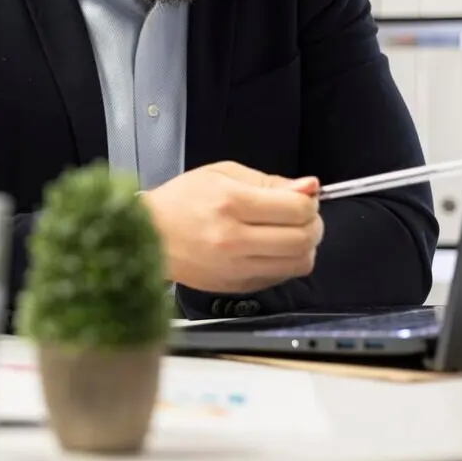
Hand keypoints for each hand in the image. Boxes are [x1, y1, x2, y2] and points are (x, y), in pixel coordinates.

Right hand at [139, 161, 323, 293]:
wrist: (148, 235)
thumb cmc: (181, 199)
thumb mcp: (221, 174)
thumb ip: (268, 181)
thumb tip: (310, 188)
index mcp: (230, 203)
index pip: (297, 209)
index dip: (309, 202)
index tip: (301, 198)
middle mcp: (234, 239)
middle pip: (304, 238)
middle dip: (313, 225)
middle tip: (301, 217)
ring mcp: (236, 267)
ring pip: (300, 263)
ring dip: (305, 247)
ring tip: (289, 234)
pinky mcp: (237, 286)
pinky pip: (281, 277)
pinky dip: (286, 262)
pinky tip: (270, 249)